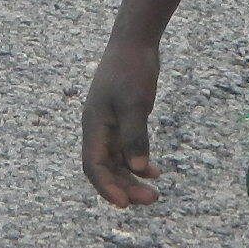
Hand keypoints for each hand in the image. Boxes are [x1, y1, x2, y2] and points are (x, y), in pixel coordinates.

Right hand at [81, 36, 163, 206]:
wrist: (134, 42)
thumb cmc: (131, 70)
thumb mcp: (134, 104)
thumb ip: (134, 137)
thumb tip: (137, 169)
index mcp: (94, 125)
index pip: (93, 166)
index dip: (106, 187)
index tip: (124, 204)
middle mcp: (99, 128)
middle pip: (106, 168)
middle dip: (125, 187)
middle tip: (151, 199)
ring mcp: (110, 124)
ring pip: (117, 162)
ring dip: (133, 178)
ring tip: (155, 191)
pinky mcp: (122, 120)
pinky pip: (126, 150)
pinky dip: (138, 163)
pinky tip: (155, 171)